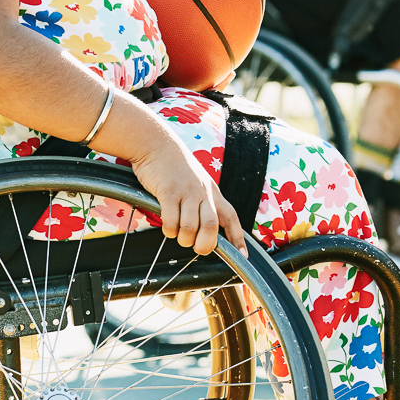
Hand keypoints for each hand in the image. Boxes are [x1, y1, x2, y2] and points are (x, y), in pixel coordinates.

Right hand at [125, 112, 246, 254]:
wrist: (156, 143)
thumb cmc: (174, 166)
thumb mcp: (197, 181)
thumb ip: (203, 201)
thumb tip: (202, 228)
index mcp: (212, 192)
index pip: (231, 217)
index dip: (238, 238)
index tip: (243, 256)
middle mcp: (203, 192)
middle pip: (210, 227)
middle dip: (204, 245)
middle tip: (196, 247)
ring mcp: (186, 192)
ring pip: (190, 228)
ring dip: (183, 239)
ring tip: (178, 235)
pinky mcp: (168, 192)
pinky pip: (171, 221)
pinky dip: (169, 230)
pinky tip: (167, 226)